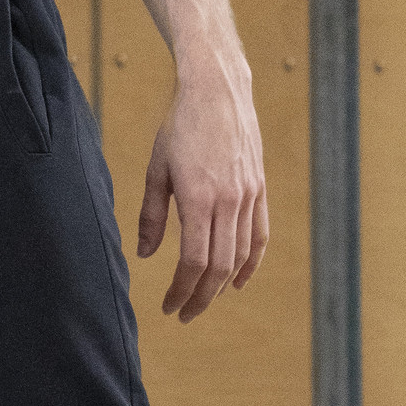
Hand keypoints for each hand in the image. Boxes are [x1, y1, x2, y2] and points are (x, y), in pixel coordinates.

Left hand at [138, 54, 268, 321]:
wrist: (218, 91)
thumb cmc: (180, 127)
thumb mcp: (156, 169)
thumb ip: (151, 215)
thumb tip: (145, 255)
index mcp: (199, 198)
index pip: (193, 261)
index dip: (181, 290)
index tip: (168, 306)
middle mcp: (229, 201)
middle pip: (218, 266)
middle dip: (200, 297)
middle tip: (183, 314)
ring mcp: (249, 196)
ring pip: (240, 255)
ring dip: (222, 284)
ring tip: (203, 299)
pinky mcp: (259, 189)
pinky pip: (260, 235)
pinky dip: (251, 263)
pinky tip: (238, 281)